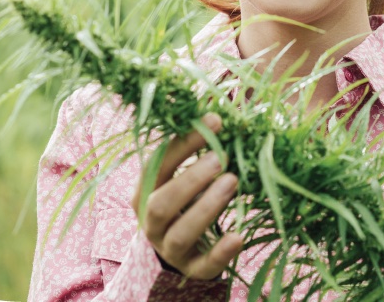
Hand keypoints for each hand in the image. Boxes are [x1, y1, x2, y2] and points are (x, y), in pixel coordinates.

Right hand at [132, 113, 243, 279]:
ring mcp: (171, 249)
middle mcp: (151, 223)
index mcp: (145, 193)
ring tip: (233, 181)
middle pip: (161, 203)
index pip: (157, 166)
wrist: (179, 251)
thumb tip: (220, 113)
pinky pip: (204, 264)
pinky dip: (221, 252)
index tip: (214, 121)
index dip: (183, 143)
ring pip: (182, 233)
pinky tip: (238, 236)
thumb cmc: (185, 201)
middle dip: (191, 178)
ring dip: (207, 207)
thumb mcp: (182, 177)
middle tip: (223, 158)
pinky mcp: (194, 269)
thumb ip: (197, 152)